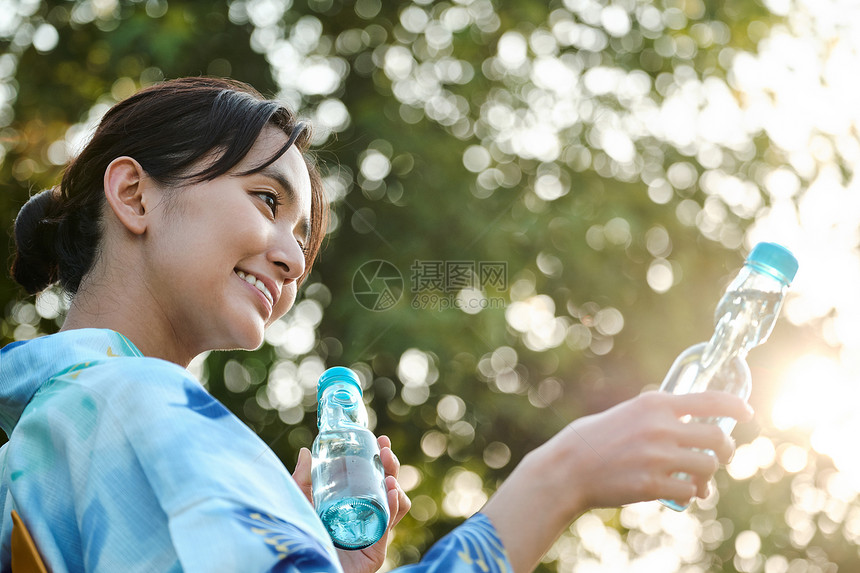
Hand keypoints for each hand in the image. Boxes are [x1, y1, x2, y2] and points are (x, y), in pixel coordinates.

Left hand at [292, 435, 410, 572]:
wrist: (303, 567)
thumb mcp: (301, 502)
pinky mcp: (375, 549)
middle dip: (392, 467)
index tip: (381, 441)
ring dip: (396, 485)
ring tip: (389, 475)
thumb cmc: (302, 537)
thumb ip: (302, 479)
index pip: (374, 478)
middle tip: (385, 452)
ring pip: (396, 504)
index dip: (380, 460)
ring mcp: (373, 532)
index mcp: (354, 504)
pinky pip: (389, 525)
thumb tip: (306, 451)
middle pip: (389, 488)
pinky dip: (394, 506)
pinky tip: (391, 492)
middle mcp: (367, 516)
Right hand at [481, 390, 752, 572]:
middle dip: (726, 450)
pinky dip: (692, 494)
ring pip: (708, 466)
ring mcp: (658, 457)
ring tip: (699, 480)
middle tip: (721, 456)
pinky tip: (685, 494)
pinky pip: (690, 491)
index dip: (736, 407)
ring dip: (708, 475)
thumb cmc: (595, 439)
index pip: (710, 400)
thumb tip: (692, 425)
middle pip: (717, 438)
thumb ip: (658, 416)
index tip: (748, 413)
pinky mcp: (652, 485)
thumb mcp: (628, 413)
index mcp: (655, 403)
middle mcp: (660, 427)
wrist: (568, 468)